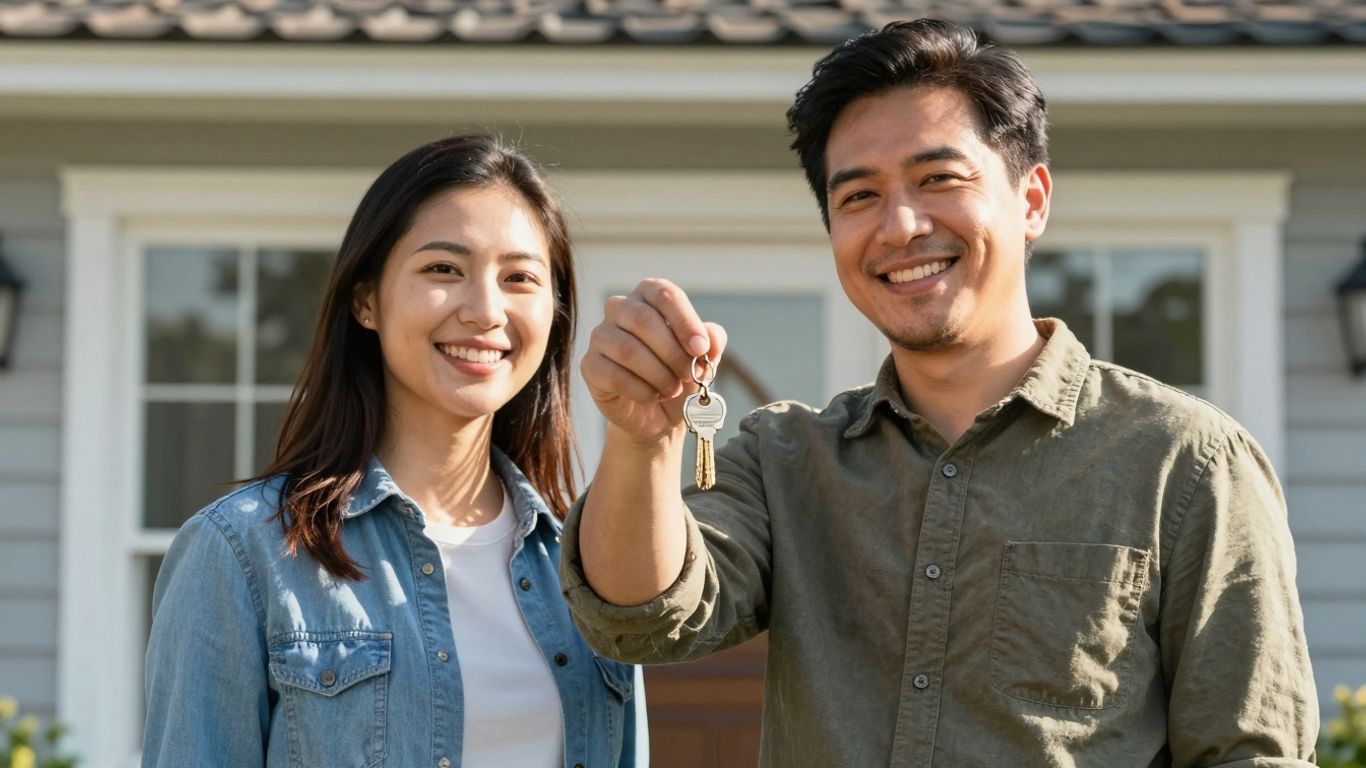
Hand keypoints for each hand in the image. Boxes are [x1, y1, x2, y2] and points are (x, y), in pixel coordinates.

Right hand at [581, 278, 727, 444]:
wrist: (658, 413)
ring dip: (658, 374)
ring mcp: (600, 336)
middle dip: (672, 353)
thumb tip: (711, 338)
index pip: (664, 294)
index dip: (685, 322)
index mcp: (648, 295)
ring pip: (627, 349)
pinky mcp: (590, 366)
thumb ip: (712, 340)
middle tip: (688, 375)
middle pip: (643, 320)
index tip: (700, 349)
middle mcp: (620, 308)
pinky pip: (614, 375)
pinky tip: (652, 396)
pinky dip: (641, 390)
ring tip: (672, 388)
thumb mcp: (704, 356)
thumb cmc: (679, 373)